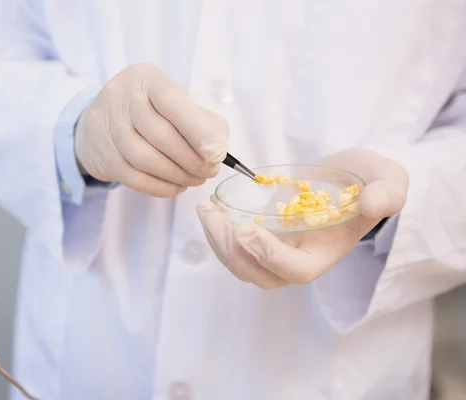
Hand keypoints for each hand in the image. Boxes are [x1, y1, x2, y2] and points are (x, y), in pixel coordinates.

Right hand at [75, 63, 228, 196]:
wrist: (105, 120)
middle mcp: (121, 97)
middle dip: (192, 159)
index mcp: (146, 78)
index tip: (218, 154)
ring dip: (177, 175)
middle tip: (210, 171)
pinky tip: (177, 186)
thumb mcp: (180, 104)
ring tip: (195, 179)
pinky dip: (160, 187)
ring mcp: (107, 126)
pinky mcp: (102, 155)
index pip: (172, 102)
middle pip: (160, 135)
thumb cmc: (153, 111)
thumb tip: (218, 151)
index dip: (198, 131)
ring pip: (145, 159)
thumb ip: (205, 123)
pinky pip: (134, 178)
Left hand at [196, 148, 408, 288]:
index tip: (248, 229)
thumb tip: (372, 204)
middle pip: (260, 275)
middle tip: (212, 215)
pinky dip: (217, 232)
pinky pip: (234, 248)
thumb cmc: (369, 181)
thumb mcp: (388, 179)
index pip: (297, 272)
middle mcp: (299, 258)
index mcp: (327, 253)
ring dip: (217, 241)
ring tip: (204, 209)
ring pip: (241, 265)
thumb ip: (389, 191)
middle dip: (231, 250)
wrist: (349, 178)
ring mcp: (279, 250)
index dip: (270, 257)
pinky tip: (210, 208)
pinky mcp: (264, 237)